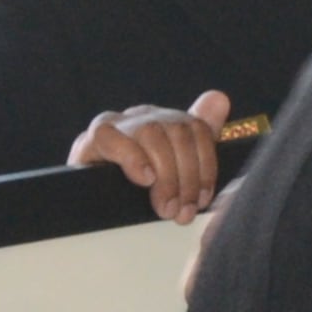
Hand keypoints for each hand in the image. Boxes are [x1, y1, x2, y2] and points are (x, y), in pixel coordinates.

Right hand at [74, 92, 234, 225]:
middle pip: (177, 132)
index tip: (203, 199)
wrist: (94, 205)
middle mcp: (144, 117)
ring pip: (150, 134)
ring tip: (165, 208)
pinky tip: (144, 179)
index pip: (197, 128)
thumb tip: (220, 99)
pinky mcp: (91, 138)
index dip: (206, 165)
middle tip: (182, 212)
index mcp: (168, 122)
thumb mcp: (176, 172)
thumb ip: (201, 137)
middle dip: (187, 177)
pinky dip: (132, 158)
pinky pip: (110, 137)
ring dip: (164, 175)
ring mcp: (117, 124)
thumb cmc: (138, 191)